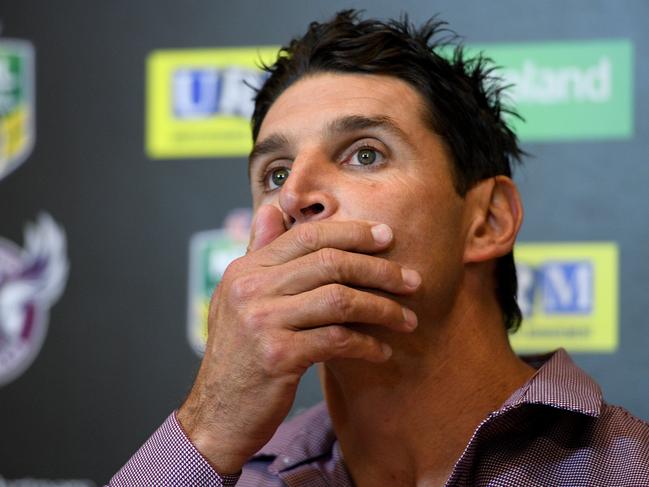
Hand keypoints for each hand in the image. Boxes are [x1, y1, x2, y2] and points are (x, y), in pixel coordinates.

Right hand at [177, 205, 420, 473]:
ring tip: (407, 319)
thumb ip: (259, 252)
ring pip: (339, 299)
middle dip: (379, 269)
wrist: (217, 414)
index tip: (386, 236)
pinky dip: (367, 344)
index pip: (307, 236)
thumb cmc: (239, 355)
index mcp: (245, 269)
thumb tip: (274, 209)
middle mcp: (250, 289)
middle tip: (411, 280)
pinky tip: (383, 351)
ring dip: (382, 308)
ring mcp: (262, 321)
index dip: (351, 233)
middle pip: (329, 263)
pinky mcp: (277, 356)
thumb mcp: (238, 297)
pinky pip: (337, 339)